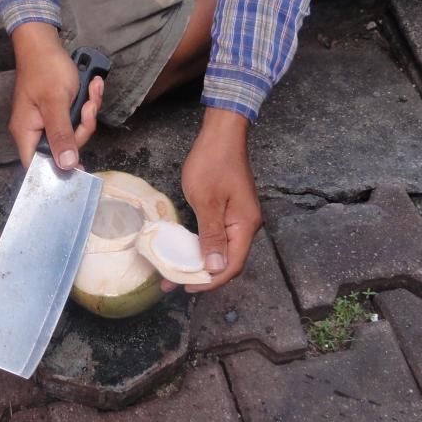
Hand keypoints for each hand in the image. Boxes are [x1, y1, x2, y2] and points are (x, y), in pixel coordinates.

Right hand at [8, 22, 103, 168]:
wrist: (44, 42)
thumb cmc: (45, 69)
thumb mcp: (56, 103)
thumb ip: (61, 135)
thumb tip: (66, 165)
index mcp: (26, 132)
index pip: (39, 166)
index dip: (58, 170)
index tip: (81, 167)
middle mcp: (34, 130)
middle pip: (63, 148)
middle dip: (82, 128)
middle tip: (88, 107)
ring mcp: (46, 120)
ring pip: (73, 132)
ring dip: (87, 112)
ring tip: (91, 91)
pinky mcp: (58, 111)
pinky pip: (75, 118)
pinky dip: (86, 103)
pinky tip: (91, 87)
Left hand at [170, 107, 261, 292]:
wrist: (221, 134)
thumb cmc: (212, 163)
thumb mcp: (207, 202)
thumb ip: (212, 236)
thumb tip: (216, 269)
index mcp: (245, 226)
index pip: (231, 265)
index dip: (210, 281)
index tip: (186, 286)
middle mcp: (246, 226)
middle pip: (228, 262)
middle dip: (203, 276)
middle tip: (175, 284)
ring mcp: (239, 219)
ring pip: (221, 251)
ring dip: (200, 263)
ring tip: (175, 273)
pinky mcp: (230, 212)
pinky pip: (217, 237)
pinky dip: (201, 247)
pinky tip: (185, 251)